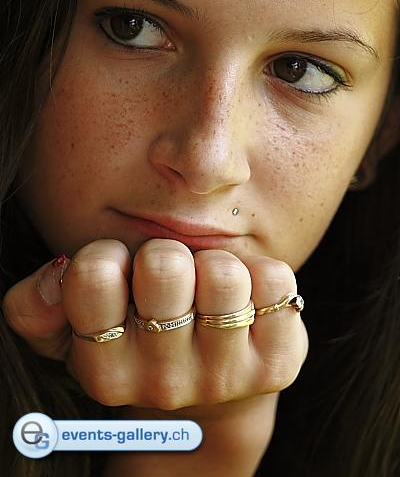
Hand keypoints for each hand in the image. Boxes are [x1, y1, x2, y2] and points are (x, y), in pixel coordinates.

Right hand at [2, 239, 307, 474]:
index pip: (93, 275)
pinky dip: (260, 272)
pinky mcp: (275, 364)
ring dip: (215, 262)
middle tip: (169, 274)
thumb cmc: (137, 338)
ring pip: (223, 273)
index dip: (108, 254)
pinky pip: (274, 281)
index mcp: (105, 369)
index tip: (122, 270)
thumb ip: (37, 304)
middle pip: (165, 266)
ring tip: (208, 284)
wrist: (209, 389)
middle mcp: (163, 382)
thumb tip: (58, 269)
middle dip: (166, 255)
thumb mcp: (75, 327)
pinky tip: (247, 297)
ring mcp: (224, 376)